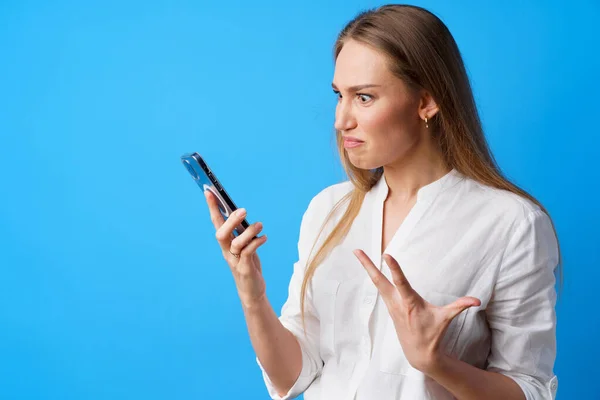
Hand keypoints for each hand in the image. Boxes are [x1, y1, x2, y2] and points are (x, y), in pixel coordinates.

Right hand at [205, 190, 267, 308]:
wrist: (251, 290)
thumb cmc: (247, 264)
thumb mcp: (245, 245)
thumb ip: (242, 231)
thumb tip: (241, 213)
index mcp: (225, 243)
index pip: (216, 222)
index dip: (212, 208)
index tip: (209, 191)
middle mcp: (226, 251)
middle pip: (220, 234)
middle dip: (230, 221)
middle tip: (243, 210)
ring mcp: (234, 260)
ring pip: (236, 243)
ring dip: (249, 231)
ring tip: (260, 225)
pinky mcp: (244, 269)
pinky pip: (248, 252)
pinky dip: (256, 243)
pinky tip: (264, 237)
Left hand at [353, 250, 480, 375]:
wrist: (419, 353)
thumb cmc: (432, 333)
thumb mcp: (446, 319)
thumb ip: (459, 306)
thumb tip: (477, 301)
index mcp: (410, 303)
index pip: (401, 282)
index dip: (394, 269)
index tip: (386, 255)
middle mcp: (396, 302)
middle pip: (378, 280)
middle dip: (367, 265)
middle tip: (356, 251)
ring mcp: (390, 304)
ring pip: (377, 282)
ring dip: (367, 267)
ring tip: (358, 252)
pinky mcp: (389, 306)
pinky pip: (379, 288)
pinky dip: (374, 276)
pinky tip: (369, 268)